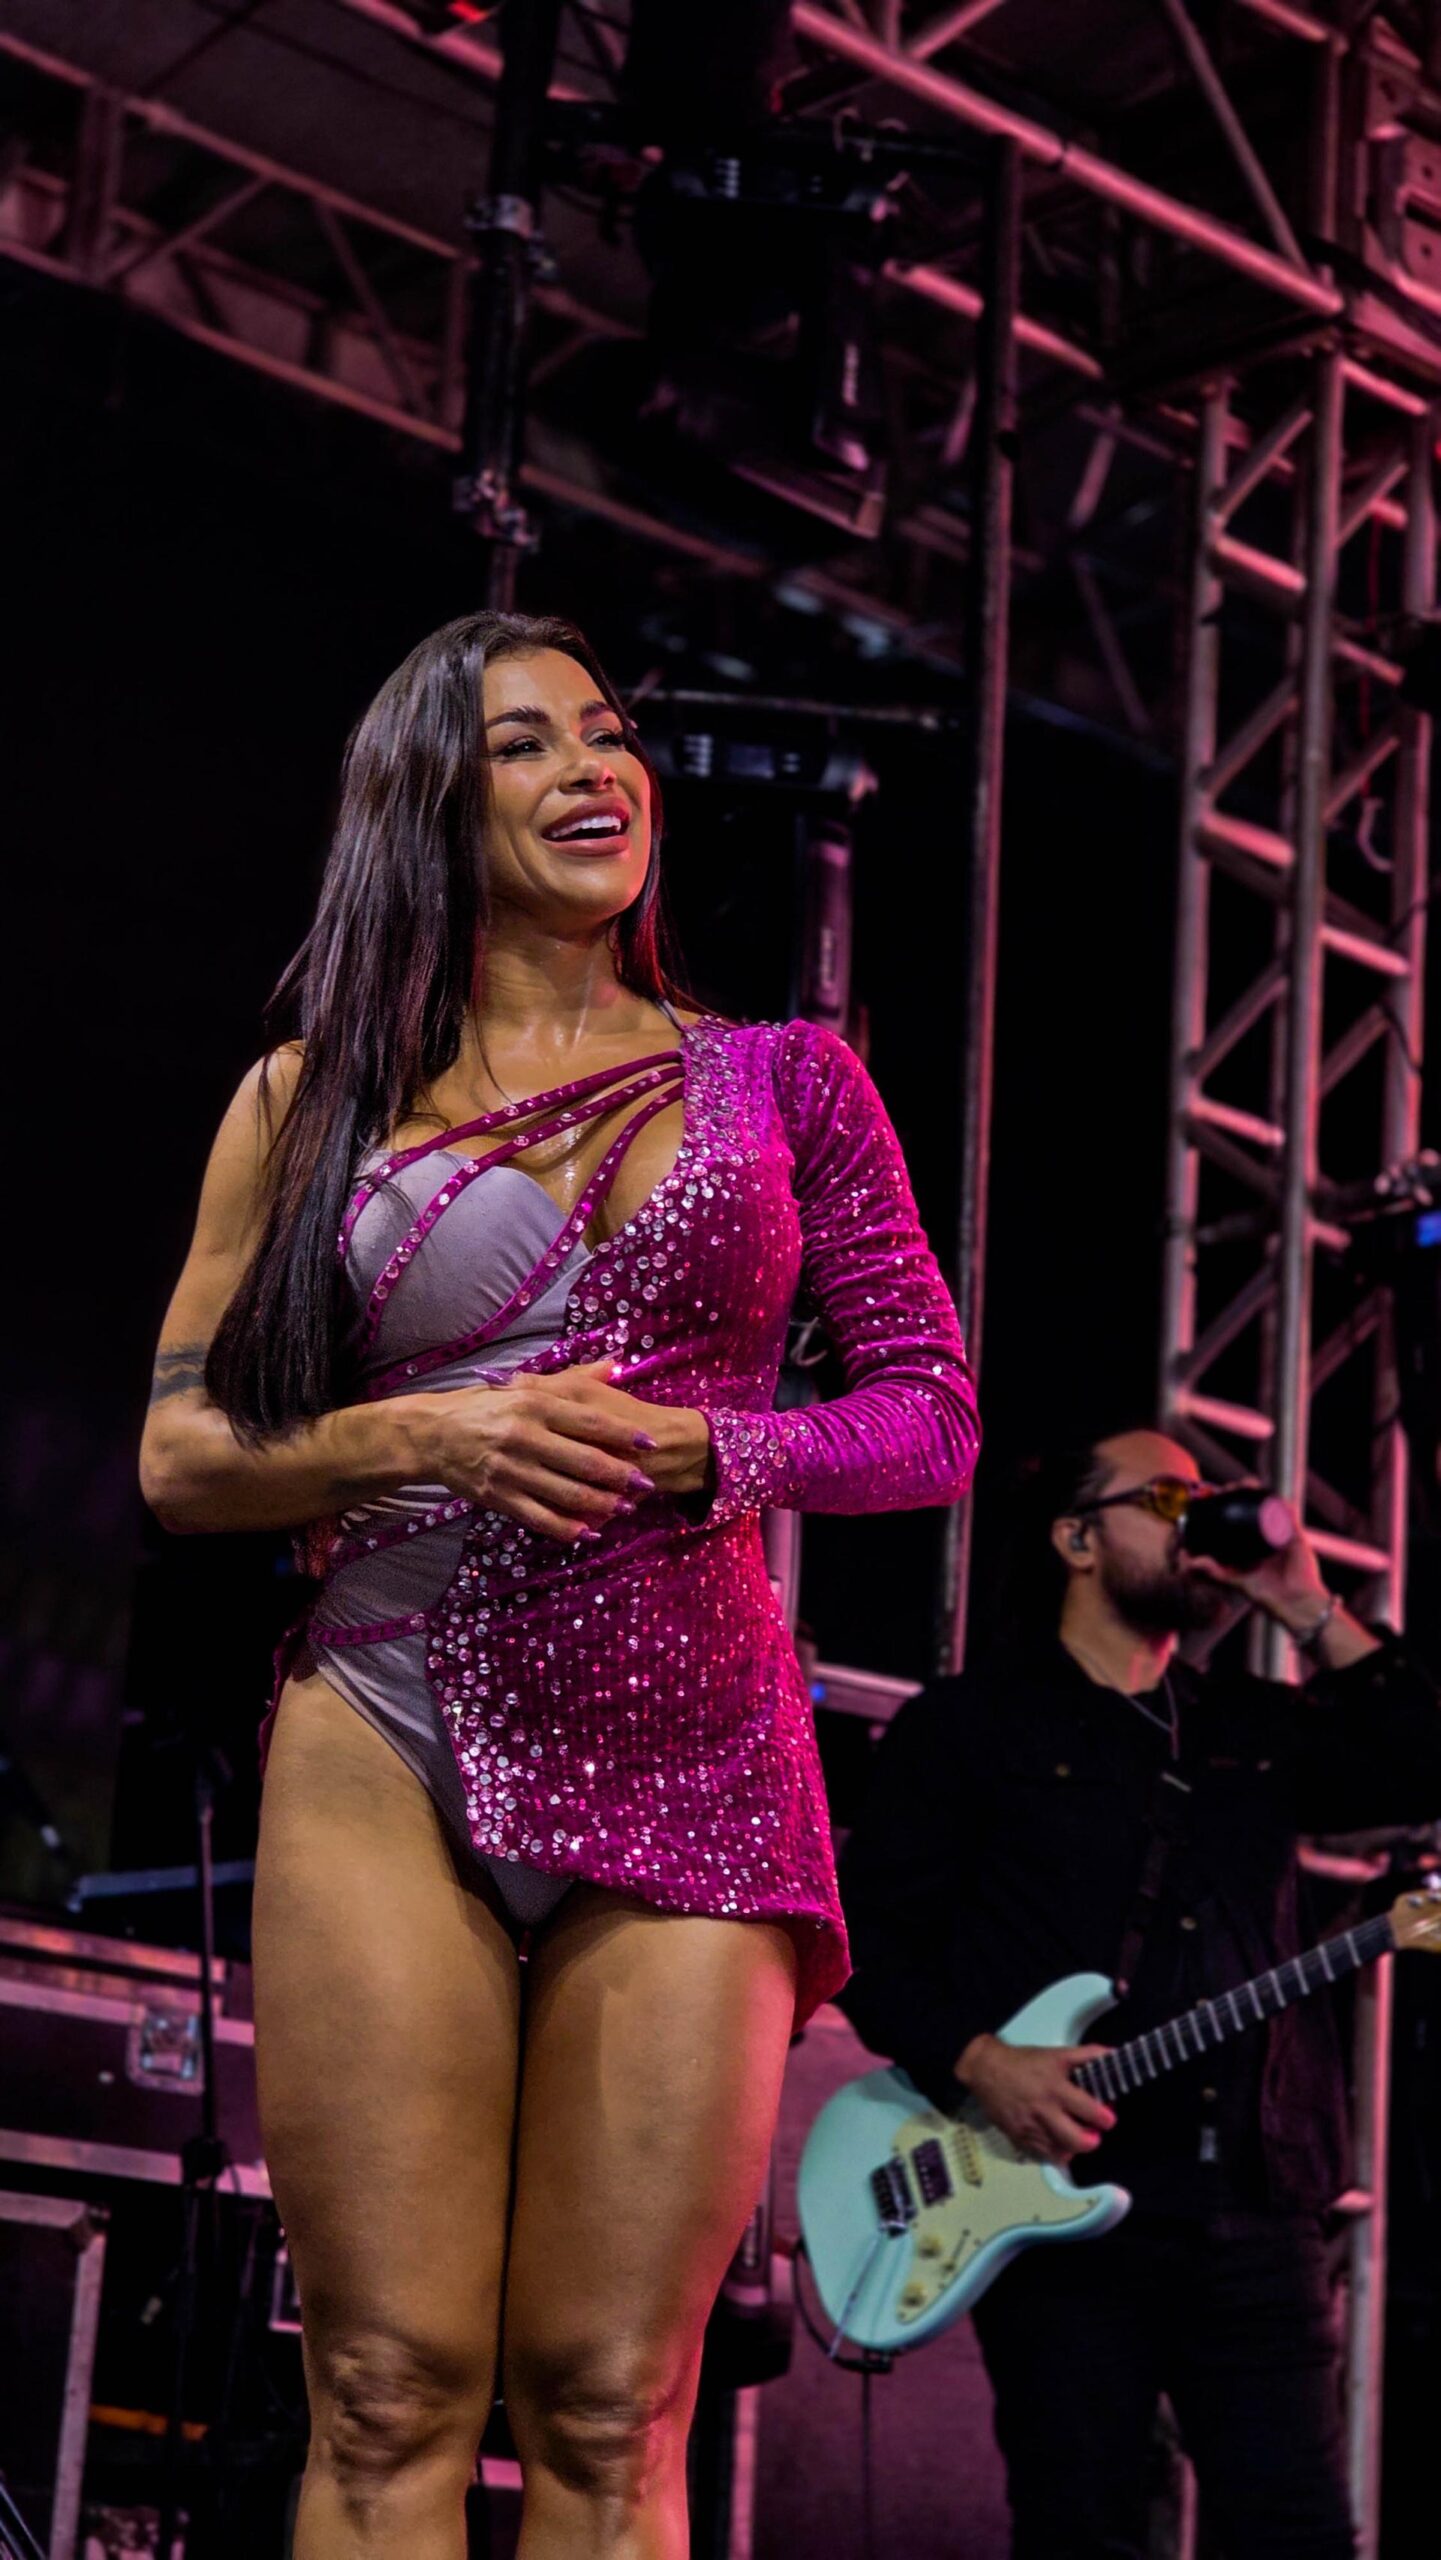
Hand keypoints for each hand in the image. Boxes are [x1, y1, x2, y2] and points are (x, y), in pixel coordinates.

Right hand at [409, 1360, 710, 1543]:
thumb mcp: (523, 1385)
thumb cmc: (484, 1407)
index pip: (589, 1421)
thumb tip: (616, 1365)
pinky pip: (539, 1517)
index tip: (650, 1443)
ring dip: (601, 1504)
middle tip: (646, 1483)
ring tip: (625, 1508)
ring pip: (566, 1493)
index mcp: (534, 1404)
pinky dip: (567, 1528)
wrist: (432, 1434)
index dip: (623, 1434)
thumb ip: (572, 1379)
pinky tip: (588, 1532)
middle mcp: (524, 1436)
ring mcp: (511, 1469)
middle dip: (620, 1475)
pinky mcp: (498, 1496)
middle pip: (584, 1461)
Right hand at [955, 2034, 1116, 2165]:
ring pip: (1061, 2152)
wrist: (986, 2070)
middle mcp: (1044, 2111)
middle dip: (1092, 2141)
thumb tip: (1113, 2055)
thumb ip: (1087, 2055)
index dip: (1104, 2118)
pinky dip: (1056, 2152)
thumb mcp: (1056, 2053)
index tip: (1108, 2118)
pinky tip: (1059, 2142)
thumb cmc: (1024, 2062)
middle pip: (1076, 2140)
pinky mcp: (1019, 2138)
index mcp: (1056, 2088)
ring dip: (1074, 2147)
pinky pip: (1044, 2155)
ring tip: (1076, 2137)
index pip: (1088, 2110)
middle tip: (1094, 2134)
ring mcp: (1030, 2128)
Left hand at [1181, 1490, 1329, 1636]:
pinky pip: (1288, 1513)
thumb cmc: (1266, 1594)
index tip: (1212, 1495)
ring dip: (1256, 1491)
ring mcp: (1280, 1532)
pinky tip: (1269, 1493)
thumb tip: (1188, 1562)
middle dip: (1239, 1492)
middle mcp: (1264, 1534)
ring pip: (1268, 1504)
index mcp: (1250, 1543)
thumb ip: (1212, 1573)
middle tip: (1226, 1488)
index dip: (1226, 1503)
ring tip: (1244, 1484)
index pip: (1236, 1516)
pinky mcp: (1295, 1534)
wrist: (1295, 1602)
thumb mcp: (1234, 1580)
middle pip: (1251, 1505)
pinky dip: (1280, 1502)